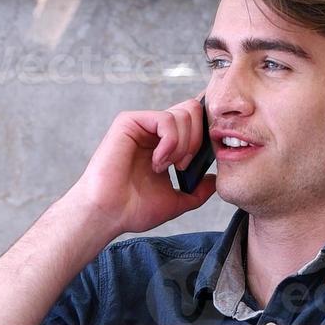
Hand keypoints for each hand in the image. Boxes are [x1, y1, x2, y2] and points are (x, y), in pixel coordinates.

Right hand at [66, 97, 219, 235]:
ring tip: (167, 167)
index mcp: (164, 144)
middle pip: (193, 110)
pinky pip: (165, 119)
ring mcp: (142, 124)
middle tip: (183, 166)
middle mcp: (153, 131)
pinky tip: (158, 162)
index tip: (204, 159)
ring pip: (183, 114)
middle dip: (197, 139)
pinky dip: (170, 143)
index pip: (194, 122)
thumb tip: (215, 181)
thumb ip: (197, 192)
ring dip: (183, 145)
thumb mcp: (174, 201)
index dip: (205, 134)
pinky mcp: (129, 121)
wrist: (108, 214)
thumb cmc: (132, 209)